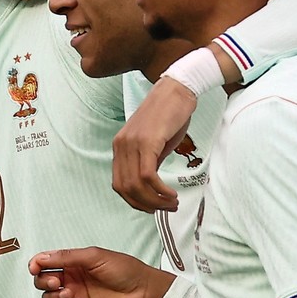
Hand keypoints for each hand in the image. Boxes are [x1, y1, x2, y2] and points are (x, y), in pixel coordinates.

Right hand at [29, 247, 172, 297]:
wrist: (142, 290)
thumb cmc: (123, 269)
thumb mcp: (93, 256)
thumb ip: (67, 257)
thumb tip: (42, 257)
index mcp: (72, 263)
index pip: (46, 263)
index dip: (36, 265)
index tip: (35, 268)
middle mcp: (70, 279)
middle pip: (43, 281)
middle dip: (44, 281)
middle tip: (57, 281)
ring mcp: (74, 296)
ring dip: (52, 296)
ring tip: (68, 293)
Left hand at [112, 77, 194, 212]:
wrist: (178, 89)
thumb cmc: (170, 114)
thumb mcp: (155, 142)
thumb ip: (149, 162)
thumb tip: (150, 184)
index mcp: (120, 146)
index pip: (119, 184)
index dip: (134, 201)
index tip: (151, 207)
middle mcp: (121, 145)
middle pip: (125, 189)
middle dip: (146, 204)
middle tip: (165, 208)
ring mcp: (132, 143)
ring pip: (136, 185)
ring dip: (154, 200)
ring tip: (171, 203)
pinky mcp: (147, 141)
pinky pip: (147, 175)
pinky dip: (159, 190)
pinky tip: (170, 193)